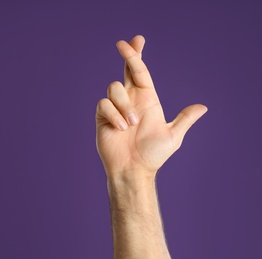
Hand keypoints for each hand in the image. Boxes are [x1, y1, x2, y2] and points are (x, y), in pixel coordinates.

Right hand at [95, 35, 207, 179]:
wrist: (133, 169)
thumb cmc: (152, 155)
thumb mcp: (173, 136)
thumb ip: (184, 119)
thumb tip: (203, 107)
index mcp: (147, 100)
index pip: (141, 73)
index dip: (138, 56)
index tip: (137, 40)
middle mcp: (130, 101)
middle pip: (126, 71)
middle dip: (127, 55)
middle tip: (122, 44)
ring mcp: (115, 108)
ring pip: (114, 88)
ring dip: (125, 105)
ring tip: (131, 125)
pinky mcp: (103, 117)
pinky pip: (104, 104)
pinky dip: (114, 115)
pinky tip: (120, 129)